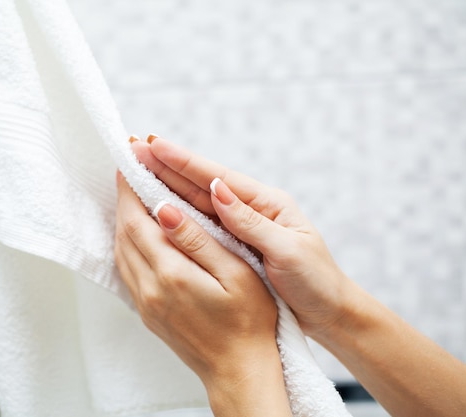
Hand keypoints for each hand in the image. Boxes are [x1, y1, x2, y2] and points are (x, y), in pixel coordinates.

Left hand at [114, 171, 291, 416]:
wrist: (240, 371)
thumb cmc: (250, 323)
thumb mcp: (236, 275)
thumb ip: (198, 240)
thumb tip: (166, 210)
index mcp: (171, 275)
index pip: (138, 220)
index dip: (132, 189)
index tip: (130, 163)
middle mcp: (150, 289)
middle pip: (124, 232)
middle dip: (124, 199)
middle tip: (129, 172)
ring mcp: (146, 303)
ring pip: (121, 251)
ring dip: (123, 221)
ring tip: (132, 196)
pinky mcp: (148, 312)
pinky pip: (127, 270)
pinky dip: (127, 244)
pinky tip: (137, 234)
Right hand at [131, 136, 352, 337]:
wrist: (329, 312)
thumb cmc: (316, 281)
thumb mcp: (288, 250)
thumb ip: (250, 222)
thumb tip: (217, 189)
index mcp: (267, 204)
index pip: (218, 177)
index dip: (184, 161)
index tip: (155, 146)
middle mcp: (250, 210)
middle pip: (202, 184)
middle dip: (168, 167)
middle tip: (136, 149)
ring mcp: (240, 228)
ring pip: (197, 203)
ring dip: (167, 186)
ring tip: (139, 170)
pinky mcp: (234, 246)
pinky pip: (200, 226)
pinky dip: (178, 214)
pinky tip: (159, 208)